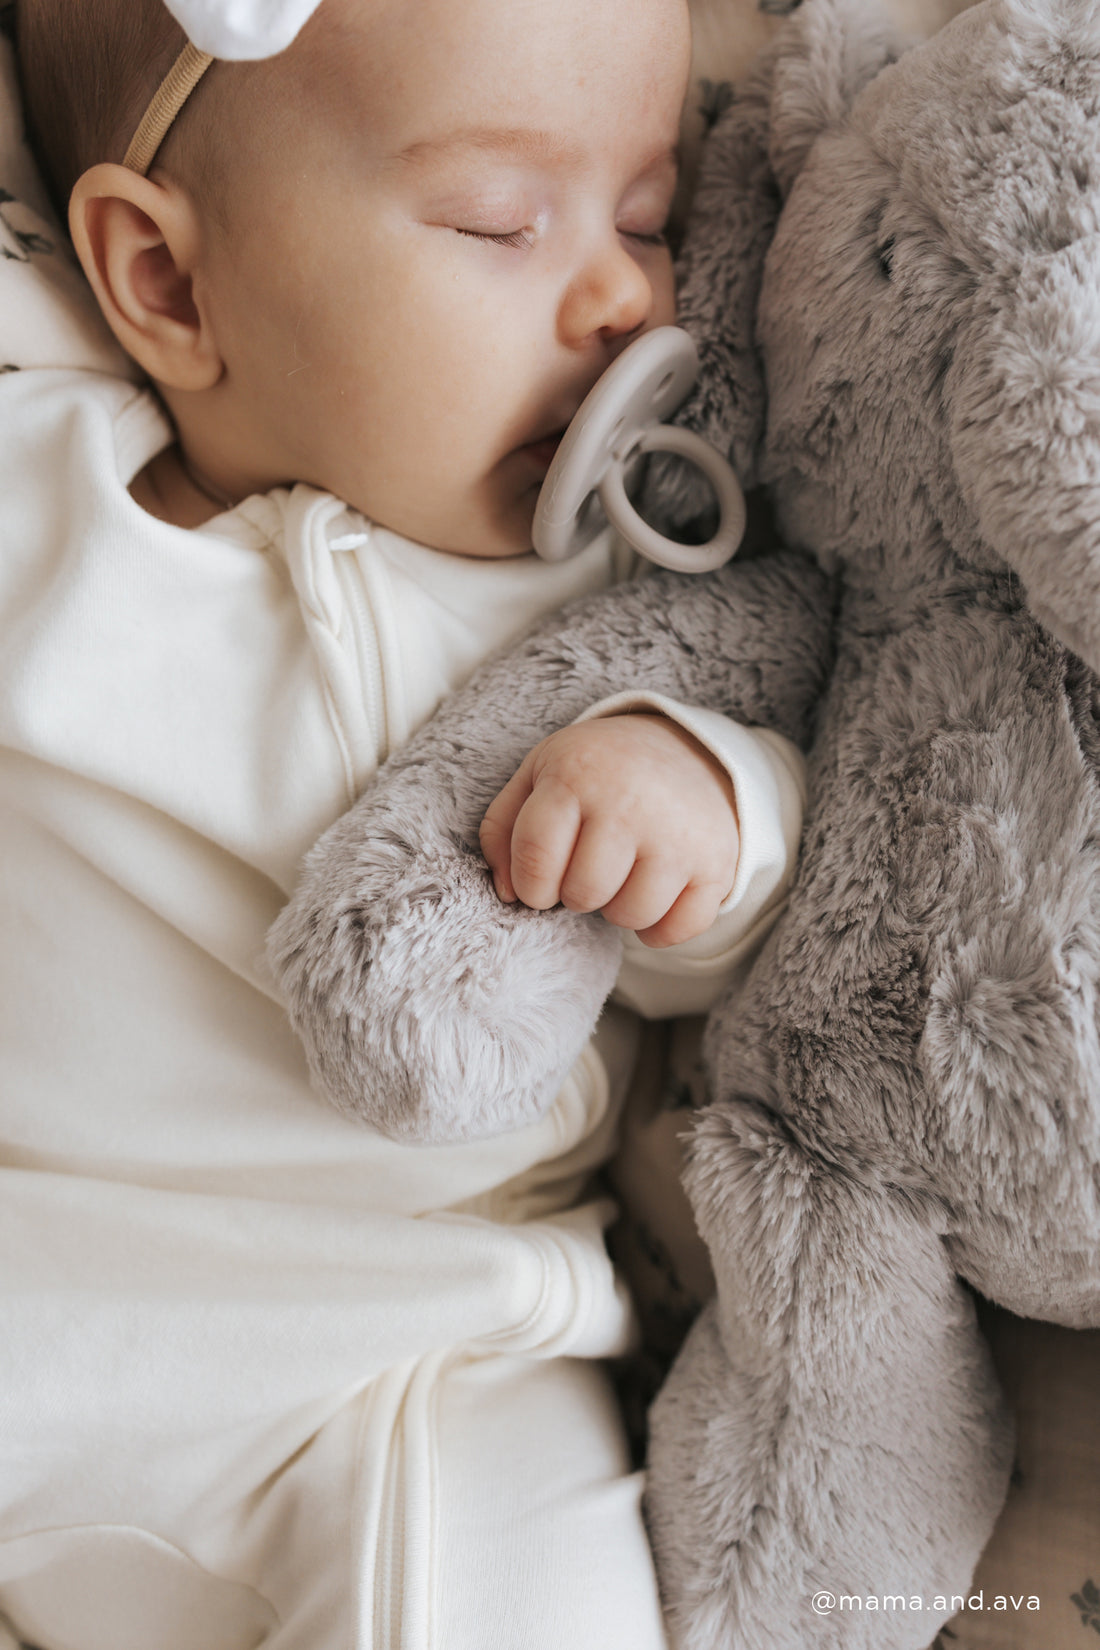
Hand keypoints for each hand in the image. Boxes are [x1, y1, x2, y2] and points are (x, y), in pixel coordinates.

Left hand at [479, 714, 739, 947]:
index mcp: (577, 774)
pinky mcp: (717, 863)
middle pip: (583, 894)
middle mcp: (630, 802)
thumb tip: (508, 893)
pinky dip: (660, 927)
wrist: (687, 748)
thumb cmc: (597, 772)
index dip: (531, 885)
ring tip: (623, 873)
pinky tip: (655, 893)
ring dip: (618, 907)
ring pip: (630, 916)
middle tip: (589, 866)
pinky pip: (677, 930)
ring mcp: (679, 834)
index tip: (540, 880)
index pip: (536, 860)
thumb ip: (503, 829)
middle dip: (576, 893)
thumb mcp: (539, 775)